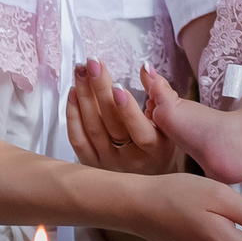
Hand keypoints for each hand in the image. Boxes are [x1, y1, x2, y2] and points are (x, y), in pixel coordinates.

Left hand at [65, 59, 177, 175]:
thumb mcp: (168, 124)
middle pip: (110, 123)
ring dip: (84, 95)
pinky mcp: (91, 164)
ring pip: (92, 128)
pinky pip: (77, 139)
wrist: (147, 176)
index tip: (118, 86)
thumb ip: (159, 96)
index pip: (140, 131)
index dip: (128, 110)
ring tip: (81, 71)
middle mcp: (129, 160)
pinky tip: (73, 93)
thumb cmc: (159, 145)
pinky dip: (73, 115)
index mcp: (154, 150)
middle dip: (100, 89)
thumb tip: (145, 68)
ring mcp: (107, 164)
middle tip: (92, 63)